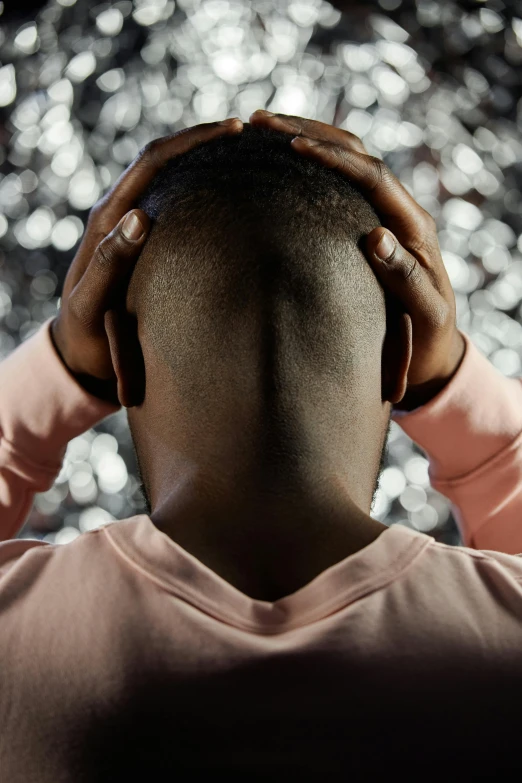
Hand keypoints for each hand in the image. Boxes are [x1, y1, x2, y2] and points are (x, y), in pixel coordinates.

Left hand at [51, 118, 242, 403]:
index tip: (234, 130)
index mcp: (107, 220)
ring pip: (169, 176)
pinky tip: (227, 192)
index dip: (192, 141)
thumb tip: (141, 216)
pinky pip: (172, 202)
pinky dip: (199, 186)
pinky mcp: (142, 240)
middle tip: (249, 132)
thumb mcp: (92, 303)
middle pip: (162, 157)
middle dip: (202, 138)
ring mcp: (130, 224)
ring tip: (245, 153)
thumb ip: (110, 263)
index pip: (152, 162)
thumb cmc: (86, 333)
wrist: (78, 349)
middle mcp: (119, 214)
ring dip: (202, 158)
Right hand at [249, 110, 465, 410]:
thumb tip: (375, 236)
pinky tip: (276, 164)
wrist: (435, 350)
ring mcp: (382, 216)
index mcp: (414, 227)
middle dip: (310, 132)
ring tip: (260, 129)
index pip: (372, 176)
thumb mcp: (424, 313)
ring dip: (307, 139)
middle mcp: (398, 212)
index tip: (292, 146)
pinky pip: (337, 186)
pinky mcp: (365, 226)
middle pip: (356, 154)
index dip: (333, 157)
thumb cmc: (429, 338)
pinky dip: (308, 167)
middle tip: (260, 122)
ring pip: (345, 161)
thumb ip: (405, 276)